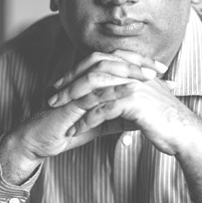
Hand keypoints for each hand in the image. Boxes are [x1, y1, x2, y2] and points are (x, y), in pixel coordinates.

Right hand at [0, 50, 163, 183]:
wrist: (38, 142)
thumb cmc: (63, 131)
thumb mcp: (96, 124)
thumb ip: (116, 119)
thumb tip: (139, 119)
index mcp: (88, 82)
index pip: (115, 65)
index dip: (139, 64)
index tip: (163, 71)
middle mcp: (81, 81)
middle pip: (112, 60)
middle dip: (138, 62)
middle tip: (161, 68)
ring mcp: (75, 89)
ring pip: (104, 72)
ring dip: (129, 71)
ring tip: (150, 75)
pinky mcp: (70, 103)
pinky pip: (94, 94)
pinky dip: (114, 90)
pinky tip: (132, 89)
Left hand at [53, 51, 201, 202]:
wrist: (185, 134)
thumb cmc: (163, 118)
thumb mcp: (144, 96)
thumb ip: (127, 86)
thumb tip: (108, 84)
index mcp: (133, 68)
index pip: (97, 62)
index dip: (76, 71)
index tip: (60, 83)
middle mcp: (132, 73)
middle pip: (91, 72)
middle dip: (69, 84)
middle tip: (52, 96)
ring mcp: (132, 86)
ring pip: (93, 90)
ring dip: (72, 102)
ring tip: (57, 112)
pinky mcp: (133, 103)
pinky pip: (101, 110)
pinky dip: (85, 120)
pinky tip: (75, 129)